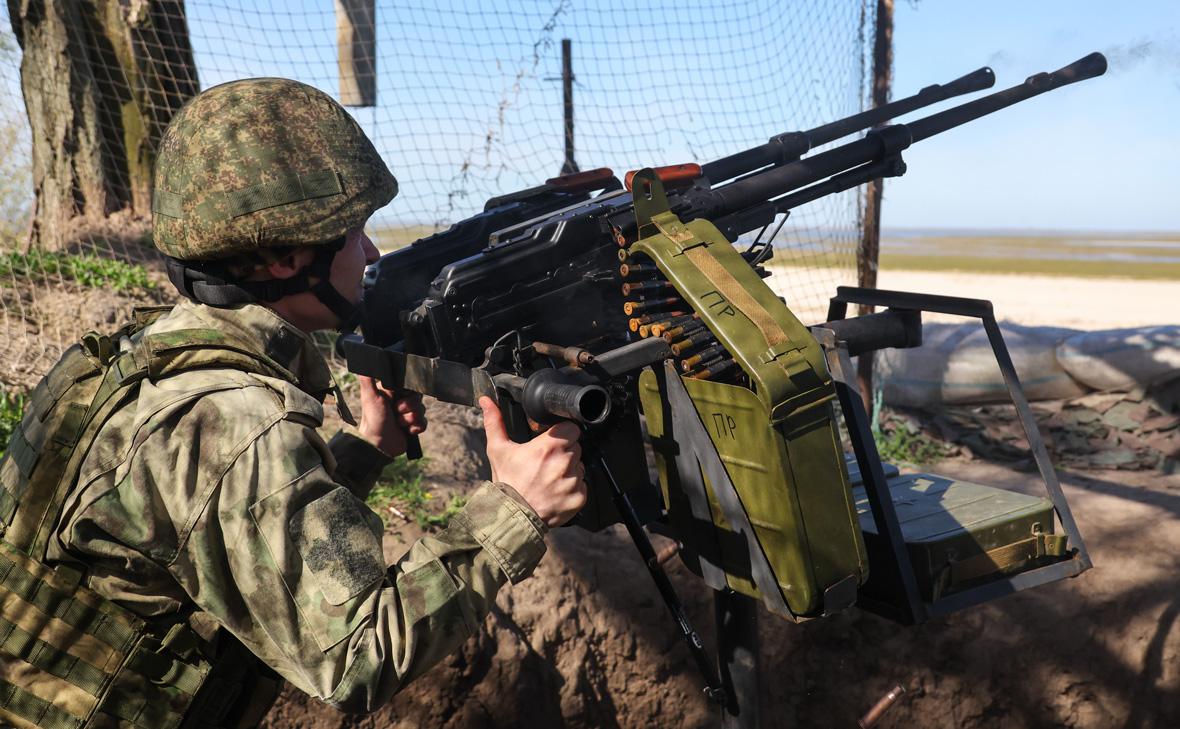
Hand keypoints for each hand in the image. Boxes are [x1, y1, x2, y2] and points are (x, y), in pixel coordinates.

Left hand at [357, 376, 426, 456]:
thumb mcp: (369, 396)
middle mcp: (401, 401)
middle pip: (418, 398)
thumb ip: (368, 378)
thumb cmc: (372, 419)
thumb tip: (364, 362)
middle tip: (396, 412)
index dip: (408, 392)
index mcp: (392, 392)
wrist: (378, 444)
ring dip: (410, 419)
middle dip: (409, 407)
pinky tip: (406, 430)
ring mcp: (408, 414)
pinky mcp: (413, 426)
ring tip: (399, 423)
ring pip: (422, 411)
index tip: (400, 396)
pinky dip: (415, 427)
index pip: (410, 385)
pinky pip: (424, 423)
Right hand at [479, 396, 586, 527]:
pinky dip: (572, 488)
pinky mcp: (579, 498)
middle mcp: (564, 462)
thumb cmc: (506, 483)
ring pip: (580, 466)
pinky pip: (582, 486)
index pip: (571, 428)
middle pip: (575, 447)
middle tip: (546, 462)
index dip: (562, 433)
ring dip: (569, 470)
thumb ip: (495, 422)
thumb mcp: (498, 450)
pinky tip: (555, 491)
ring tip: (549, 478)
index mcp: (548, 447)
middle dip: (564, 452)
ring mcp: (573, 481)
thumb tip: (486, 401)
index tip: (552, 441)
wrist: (512, 516)